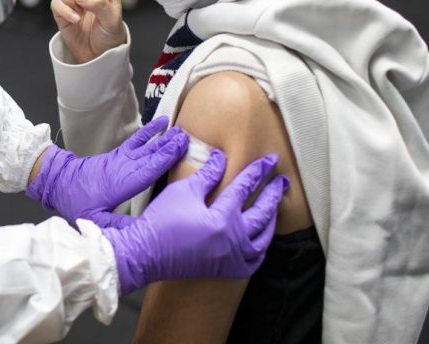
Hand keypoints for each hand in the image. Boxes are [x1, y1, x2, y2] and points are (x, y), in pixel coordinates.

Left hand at [27, 117, 188, 227]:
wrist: (59, 182)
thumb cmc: (76, 203)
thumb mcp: (95, 221)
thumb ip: (119, 226)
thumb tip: (143, 232)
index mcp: (120, 184)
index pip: (147, 170)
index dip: (165, 159)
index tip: (181, 148)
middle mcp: (123, 168)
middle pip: (150, 155)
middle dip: (169, 146)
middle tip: (188, 136)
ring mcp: (120, 159)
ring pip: (145, 147)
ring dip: (162, 138)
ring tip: (178, 129)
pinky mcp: (117, 155)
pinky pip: (136, 141)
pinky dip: (148, 132)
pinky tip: (159, 124)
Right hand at [103, 150, 287, 294]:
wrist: (146, 254)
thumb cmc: (162, 221)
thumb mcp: (183, 191)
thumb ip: (207, 175)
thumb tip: (221, 159)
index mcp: (223, 218)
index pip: (246, 188)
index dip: (258, 172)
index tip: (269, 160)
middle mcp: (233, 240)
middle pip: (262, 213)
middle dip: (273, 194)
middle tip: (281, 181)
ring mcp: (232, 258)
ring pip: (263, 239)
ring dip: (271, 221)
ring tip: (274, 208)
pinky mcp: (226, 269)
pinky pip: (253, 261)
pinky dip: (261, 249)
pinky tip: (261, 240)